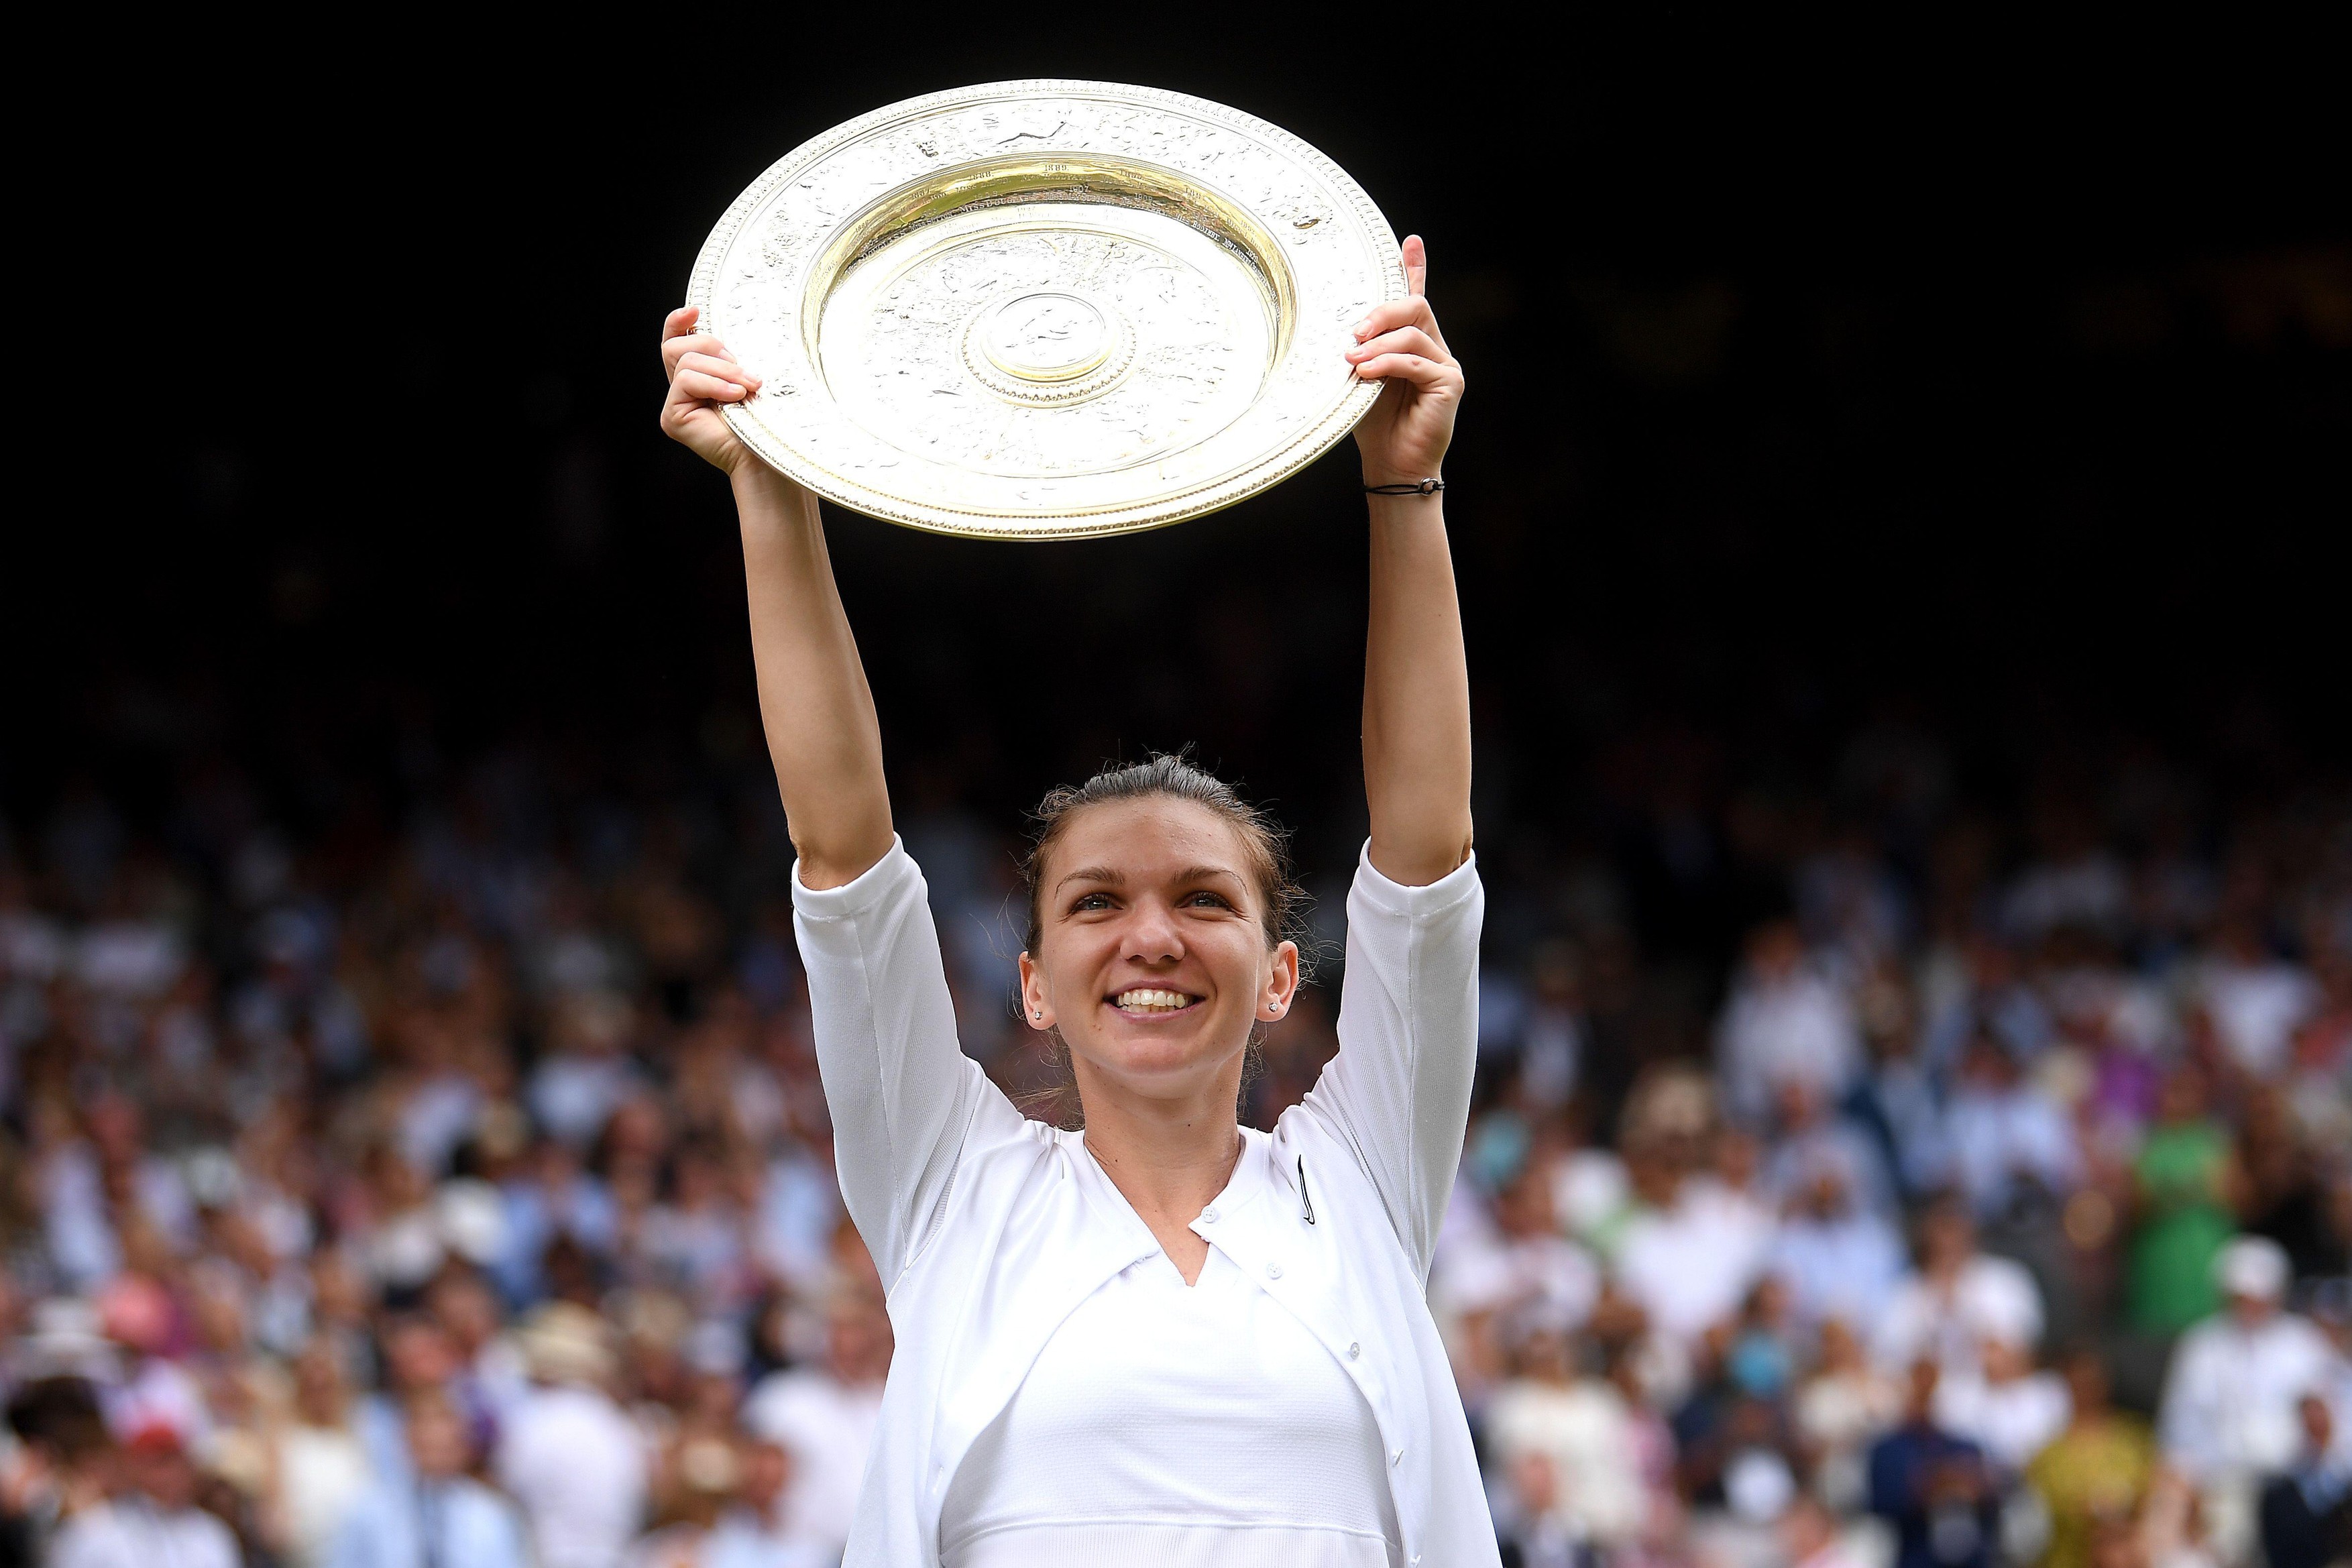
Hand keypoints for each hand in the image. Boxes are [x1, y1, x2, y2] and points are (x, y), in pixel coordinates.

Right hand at [658, 306, 763, 474]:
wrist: (766, 455)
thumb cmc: (764, 418)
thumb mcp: (745, 375)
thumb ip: (727, 356)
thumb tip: (717, 332)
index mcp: (698, 375)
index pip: (676, 340)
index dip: (678, 321)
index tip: (696, 310)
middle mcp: (682, 389)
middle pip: (678, 346)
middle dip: (712, 348)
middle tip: (743, 370)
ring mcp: (675, 403)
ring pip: (686, 362)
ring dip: (723, 371)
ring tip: (747, 388)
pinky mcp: (672, 417)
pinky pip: (686, 381)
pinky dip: (714, 385)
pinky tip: (735, 397)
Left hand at [1347, 236, 1463, 487]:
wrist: (1392, 466)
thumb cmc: (1373, 425)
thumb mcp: (1360, 378)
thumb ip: (1361, 350)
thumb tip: (1345, 329)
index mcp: (1413, 343)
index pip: (1415, 298)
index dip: (1415, 268)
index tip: (1410, 242)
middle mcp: (1434, 348)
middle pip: (1414, 306)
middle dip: (1381, 312)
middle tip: (1353, 333)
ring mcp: (1446, 364)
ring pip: (1413, 332)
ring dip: (1377, 344)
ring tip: (1353, 361)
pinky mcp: (1451, 383)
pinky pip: (1416, 361)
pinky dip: (1387, 364)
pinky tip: (1365, 373)